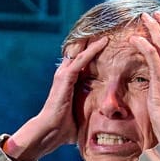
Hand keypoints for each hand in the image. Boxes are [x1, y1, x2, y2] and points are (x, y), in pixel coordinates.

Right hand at [3, 37, 108, 160]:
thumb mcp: (82, 116)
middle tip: (108, 28)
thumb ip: (90, 112)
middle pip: (80, 51)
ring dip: (94, 40)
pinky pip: (81, 59)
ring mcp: (64, 75)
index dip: (93, 51)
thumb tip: (106, 122)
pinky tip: (104, 42)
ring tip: (108, 29)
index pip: (82, 61)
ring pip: (81, 51)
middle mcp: (65, 75)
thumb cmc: (65, 128)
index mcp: (69, 82)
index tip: (108, 42)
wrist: (50, 132)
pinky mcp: (65, 78)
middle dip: (93, 40)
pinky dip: (92, 50)